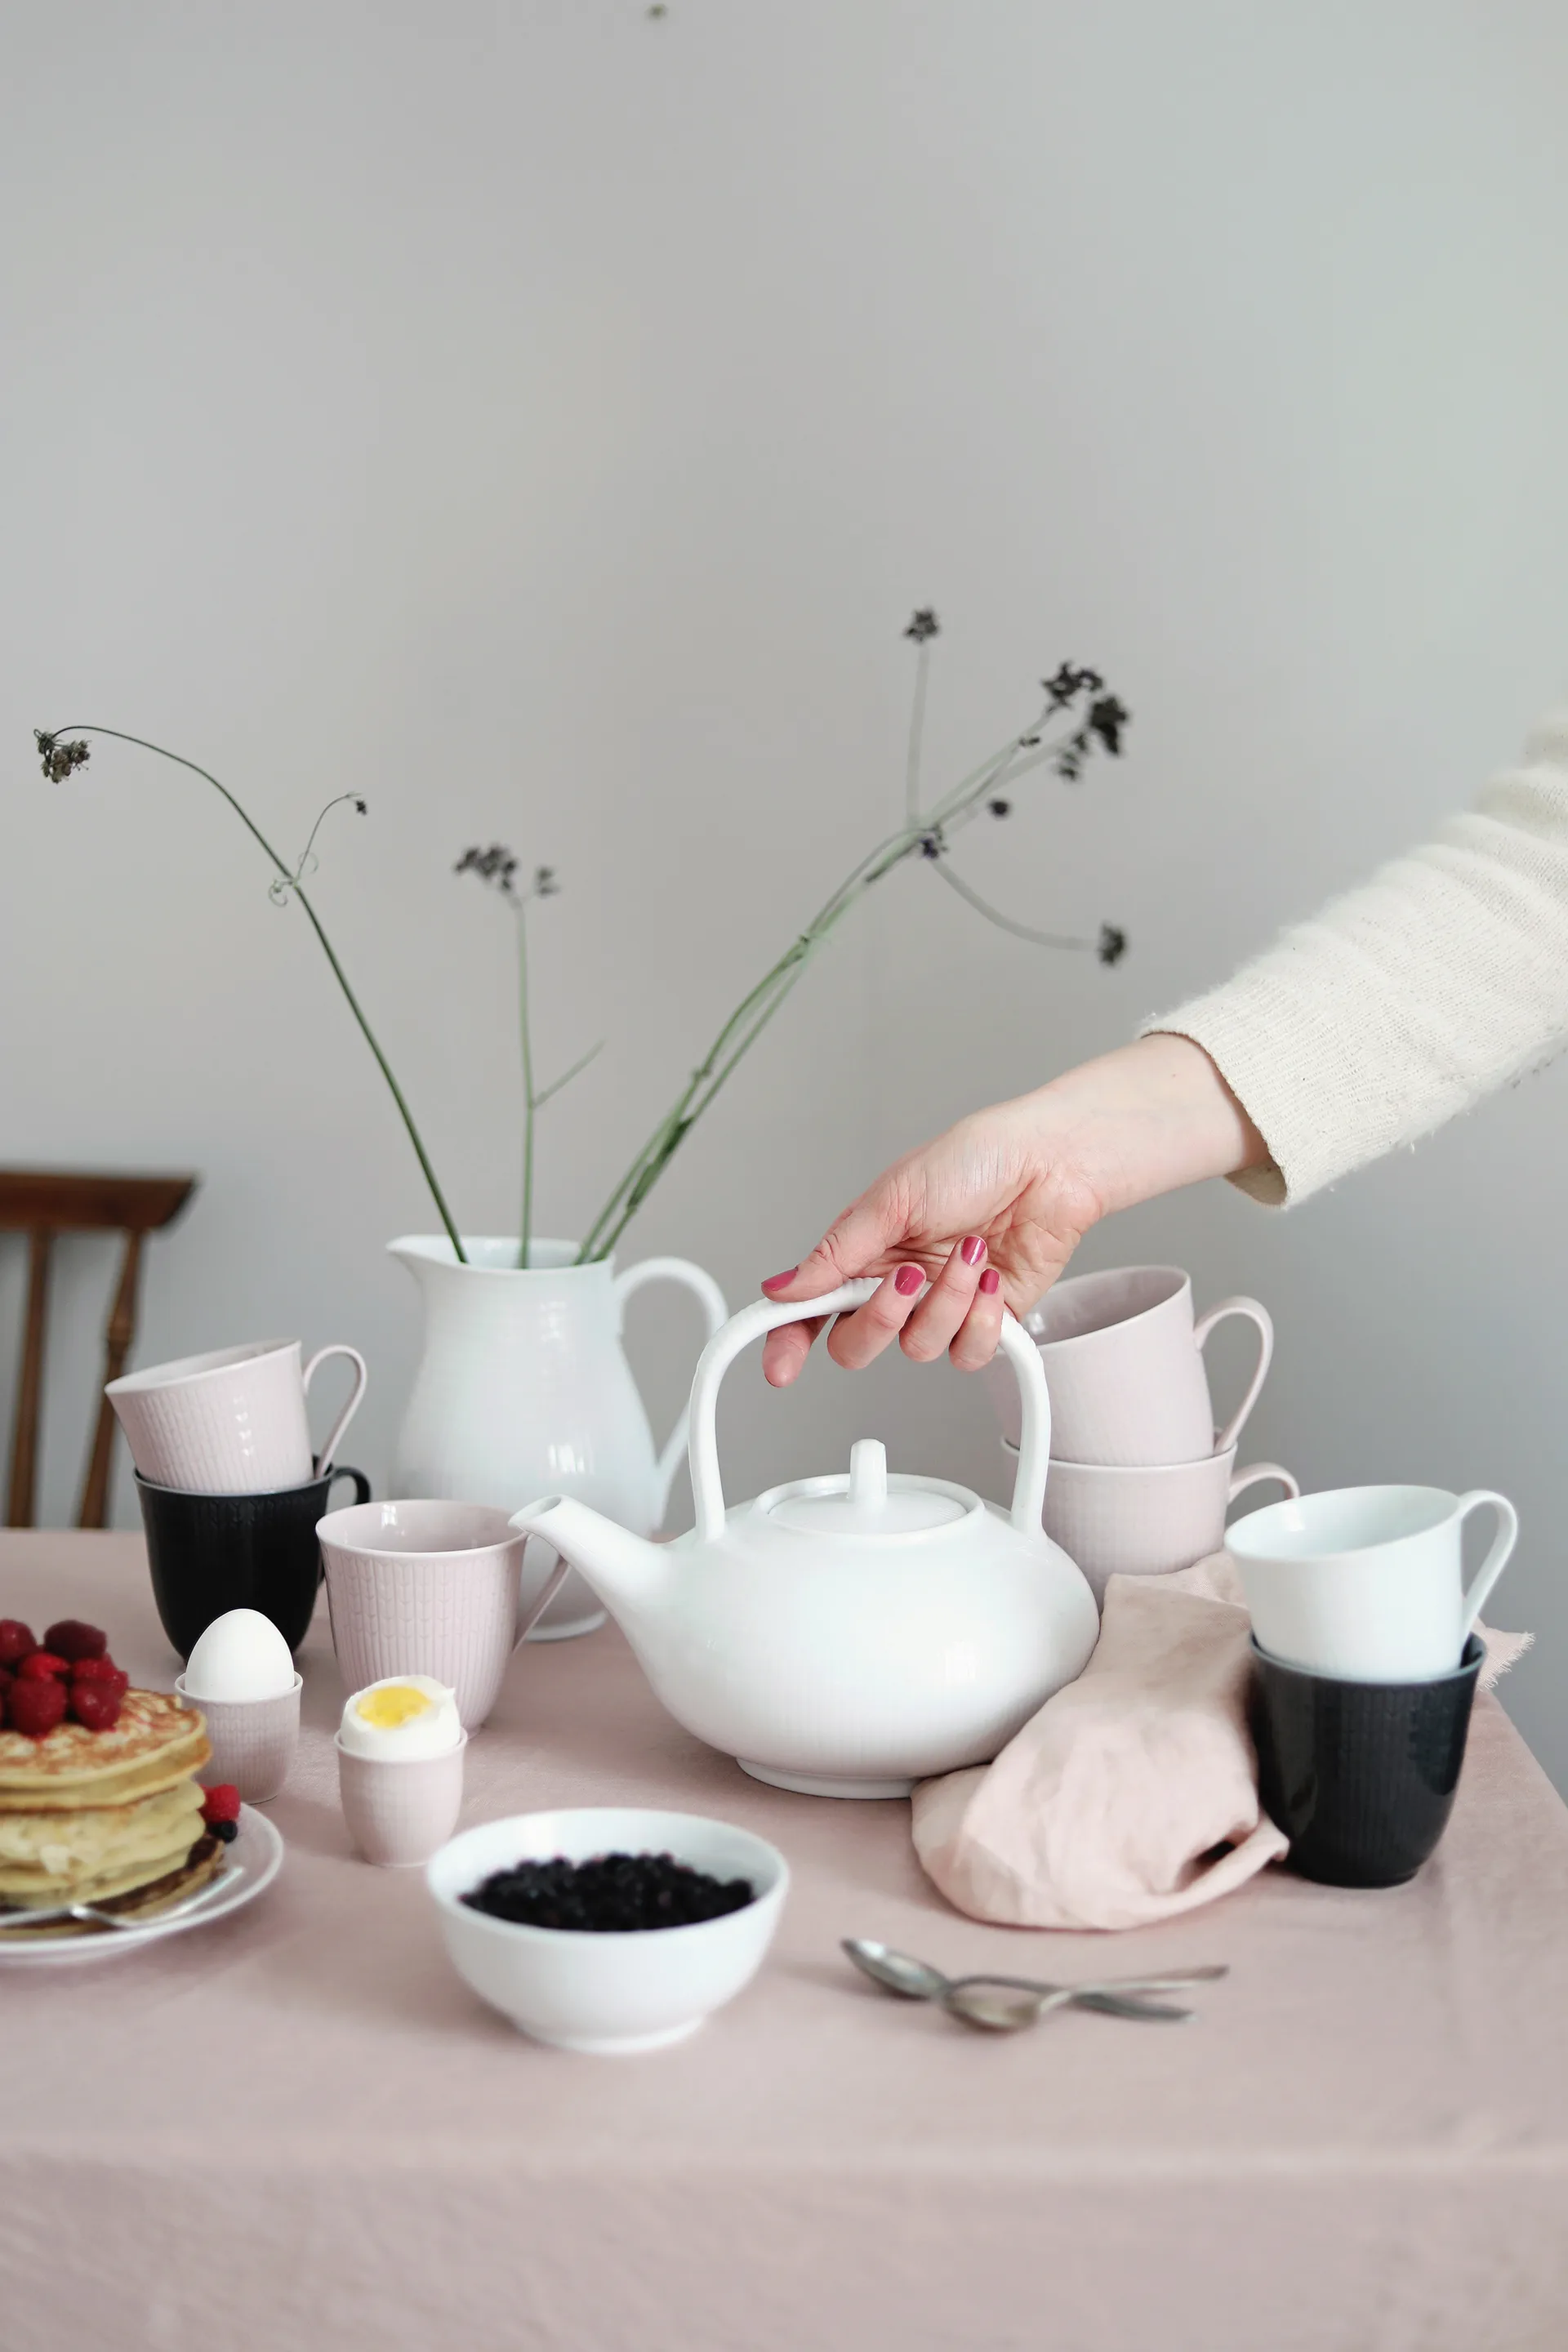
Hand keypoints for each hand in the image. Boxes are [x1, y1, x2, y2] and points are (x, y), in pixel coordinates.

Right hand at [758, 1035, 1266, 1385]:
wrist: (1053, 1163)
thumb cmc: (978, 1158)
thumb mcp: (893, 1197)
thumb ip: (836, 1252)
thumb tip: (780, 1288)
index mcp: (865, 1251)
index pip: (812, 1308)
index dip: (789, 1339)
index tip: (780, 1364)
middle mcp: (898, 1284)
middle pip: (858, 1344)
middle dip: (880, 1318)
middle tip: (905, 1280)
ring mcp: (942, 1305)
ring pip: (919, 1349)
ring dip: (946, 1303)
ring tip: (969, 1254)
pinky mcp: (987, 1320)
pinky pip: (969, 1354)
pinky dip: (980, 1320)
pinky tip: (989, 1279)